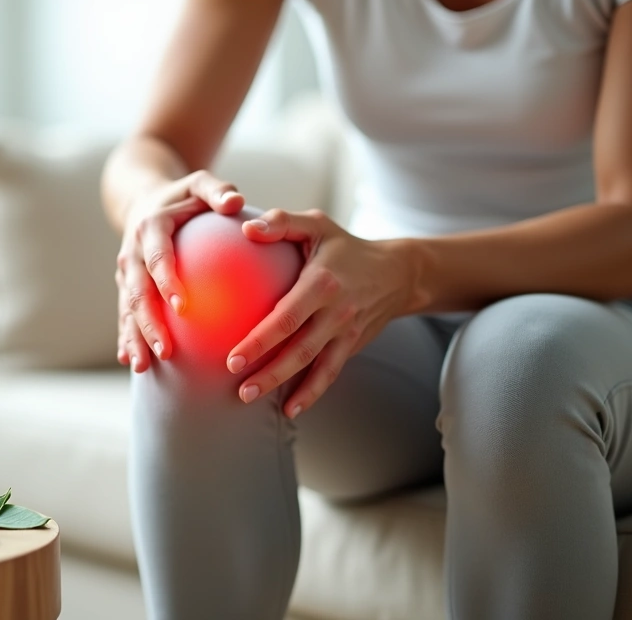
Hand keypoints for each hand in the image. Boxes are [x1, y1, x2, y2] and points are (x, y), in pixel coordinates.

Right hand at [116, 171, 244, 371]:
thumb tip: (236, 201)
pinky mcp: (125, 287)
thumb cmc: (184, 197)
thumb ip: (216, 191)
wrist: (143, 200)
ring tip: (143, 367)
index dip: (166, 282)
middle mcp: (132, 253)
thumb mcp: (199, 184)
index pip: (157, 258)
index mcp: (150, 228)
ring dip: (134, 337)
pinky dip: (125, 337)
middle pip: (138, 293)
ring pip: (127, 309)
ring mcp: (125, 273)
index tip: (183, 306)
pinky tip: (131, 361)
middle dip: (148, 324)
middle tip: (165, 351)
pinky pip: (123, 315)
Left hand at [225, 209, 420, 416]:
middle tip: (239, 389)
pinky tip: (291, 409)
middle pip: (299, 349)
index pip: (287, 317)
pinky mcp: (352, 345)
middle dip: (268, 372)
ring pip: (315, 367)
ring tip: (252, 400)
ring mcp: (347, 332)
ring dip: (286, 387)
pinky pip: (331, 372)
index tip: (233, 358)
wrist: (398, 272)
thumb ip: (282, 222)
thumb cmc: (345, 247)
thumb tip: (246, 228)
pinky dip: (312, 393)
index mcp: (323, 283)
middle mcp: (337, 312)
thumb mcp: (317, 225)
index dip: (260, 340)